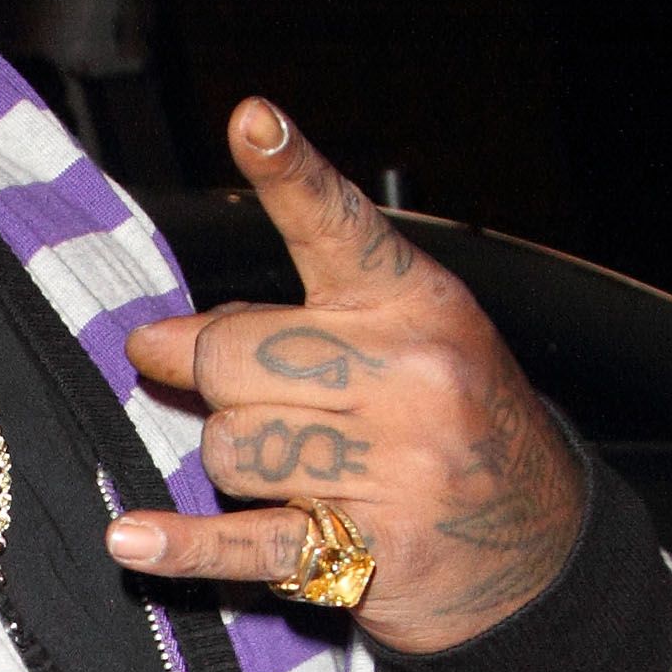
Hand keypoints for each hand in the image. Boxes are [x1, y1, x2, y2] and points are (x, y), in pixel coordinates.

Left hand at [106, 99, 586, 652]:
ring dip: (232, 461)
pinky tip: (134, 537)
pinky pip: (245, 541)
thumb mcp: (399, 341)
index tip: (251, 121)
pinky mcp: (369, 550)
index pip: (337, 225)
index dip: (289, 171)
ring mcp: (395, 466)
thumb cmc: (448, 420)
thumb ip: (285, 322)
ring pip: (227, 447)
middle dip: (207, 376)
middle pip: (232, 358)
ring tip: (290, 465)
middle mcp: (412, 376)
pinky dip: (182, 544)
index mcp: (415, 304)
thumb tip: (158, 340)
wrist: (538, 543)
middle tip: (225, 388)